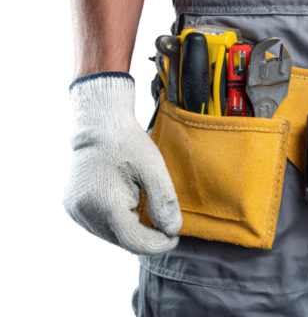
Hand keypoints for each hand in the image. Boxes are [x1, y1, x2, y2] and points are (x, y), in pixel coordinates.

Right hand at [61, 72, 182, 254]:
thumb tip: (172, 231)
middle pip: (122, 242)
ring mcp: (74, 211)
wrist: (100, 125)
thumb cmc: (130, 144)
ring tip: (144, 208)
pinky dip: (118, 224)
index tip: (174, 236)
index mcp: (104, 203)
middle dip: (146, 238)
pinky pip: (100, 227)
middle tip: (165, 225)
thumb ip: (164, 202)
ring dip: (132, 232)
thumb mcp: (155, 169)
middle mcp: (83, 212)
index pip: (134, 241)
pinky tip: (128, 206)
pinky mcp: (72, 208)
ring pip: (110, 237)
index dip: (157, 244)